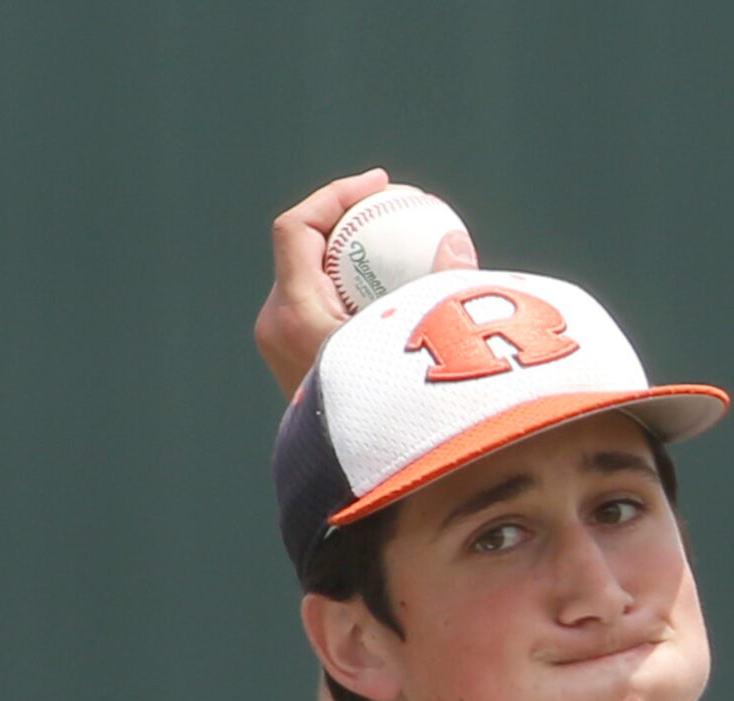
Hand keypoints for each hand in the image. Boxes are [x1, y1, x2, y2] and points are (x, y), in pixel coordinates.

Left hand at [254, 167, 478, 399]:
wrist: (362, 481)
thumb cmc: (393, 413)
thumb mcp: (424, 346)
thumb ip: (442, 291)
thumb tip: (456, 241)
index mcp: (294, 314)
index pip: (295, 228)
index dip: (334, 194)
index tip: (379, 186)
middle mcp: (278, 328)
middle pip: (303, 250)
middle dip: (348, 224)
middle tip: (393, 213)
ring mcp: (282, 351)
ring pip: (313, 282)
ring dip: (352, 260)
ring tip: (398, 252)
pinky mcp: (298, 371)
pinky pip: (323, 313)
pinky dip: (354, 295)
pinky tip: (397, 297)